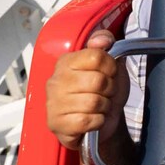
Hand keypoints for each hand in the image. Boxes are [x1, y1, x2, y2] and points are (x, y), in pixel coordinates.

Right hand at [45, 29, 128, 153]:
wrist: (102, 123)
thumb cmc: (103, 93)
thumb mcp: (111, 66)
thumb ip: (106, 45)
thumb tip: (104, 40)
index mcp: (66, 62)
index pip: (97, 56)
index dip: (111, 67)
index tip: (109, 74)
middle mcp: (55, 81)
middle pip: (98, 80)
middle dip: (109, 90)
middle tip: (105, 94)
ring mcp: (53, 103)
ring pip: (94, 102)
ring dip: (104, 107)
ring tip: (98, 107)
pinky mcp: (56, 124)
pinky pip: (88, 121)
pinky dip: (98, 122)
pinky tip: (92, 120)